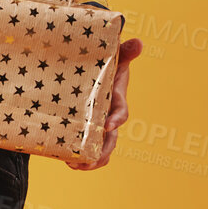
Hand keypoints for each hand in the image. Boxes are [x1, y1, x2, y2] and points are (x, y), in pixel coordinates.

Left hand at [64, 37, 142, 170]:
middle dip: (103, 152)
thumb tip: (139, 43)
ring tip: (76, 166)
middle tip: (91, 160)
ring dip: (91, 160)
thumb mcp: (115, 55)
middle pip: (111, 139)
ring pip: (100, 148)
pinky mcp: (85, 128)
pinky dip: (79, 157)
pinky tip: (67, 161)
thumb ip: (126, 51)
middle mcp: (108, 116)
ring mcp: (97, 125)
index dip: (116, 120)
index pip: (121, 113)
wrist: (90, 68)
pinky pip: (86, 147)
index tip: (108, 125)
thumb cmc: (104, 61)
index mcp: (116, 99)